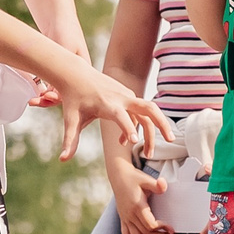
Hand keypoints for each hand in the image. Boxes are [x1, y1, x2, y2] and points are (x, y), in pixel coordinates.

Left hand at [56, 72, 172, 163]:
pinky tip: (127, 141)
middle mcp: (121, 98)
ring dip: (155, 129)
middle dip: (161, 124)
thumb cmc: (73, 98)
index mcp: (107, 103)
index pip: (121, 116)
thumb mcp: (70, 119)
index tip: (134, 142)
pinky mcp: (129, 95)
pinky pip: (139, 112)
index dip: (128, 128)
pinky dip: (139, 126)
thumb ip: (70, 140)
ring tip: (150, 153)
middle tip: (171, 141)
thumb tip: (62, 159)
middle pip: (149, 108)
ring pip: (149, 110)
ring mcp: (127, 95)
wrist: (76, 74)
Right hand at [105, 153, 175, 233]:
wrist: (119, 176)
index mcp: (137, 206)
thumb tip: (163, 185)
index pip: (150, 225)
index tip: (171, 228)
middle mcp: (129, 215)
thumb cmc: (134, 178)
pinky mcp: (123, 219)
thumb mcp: (146, 179)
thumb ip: (156, 185)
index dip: (162, 228)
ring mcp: (125, 218)